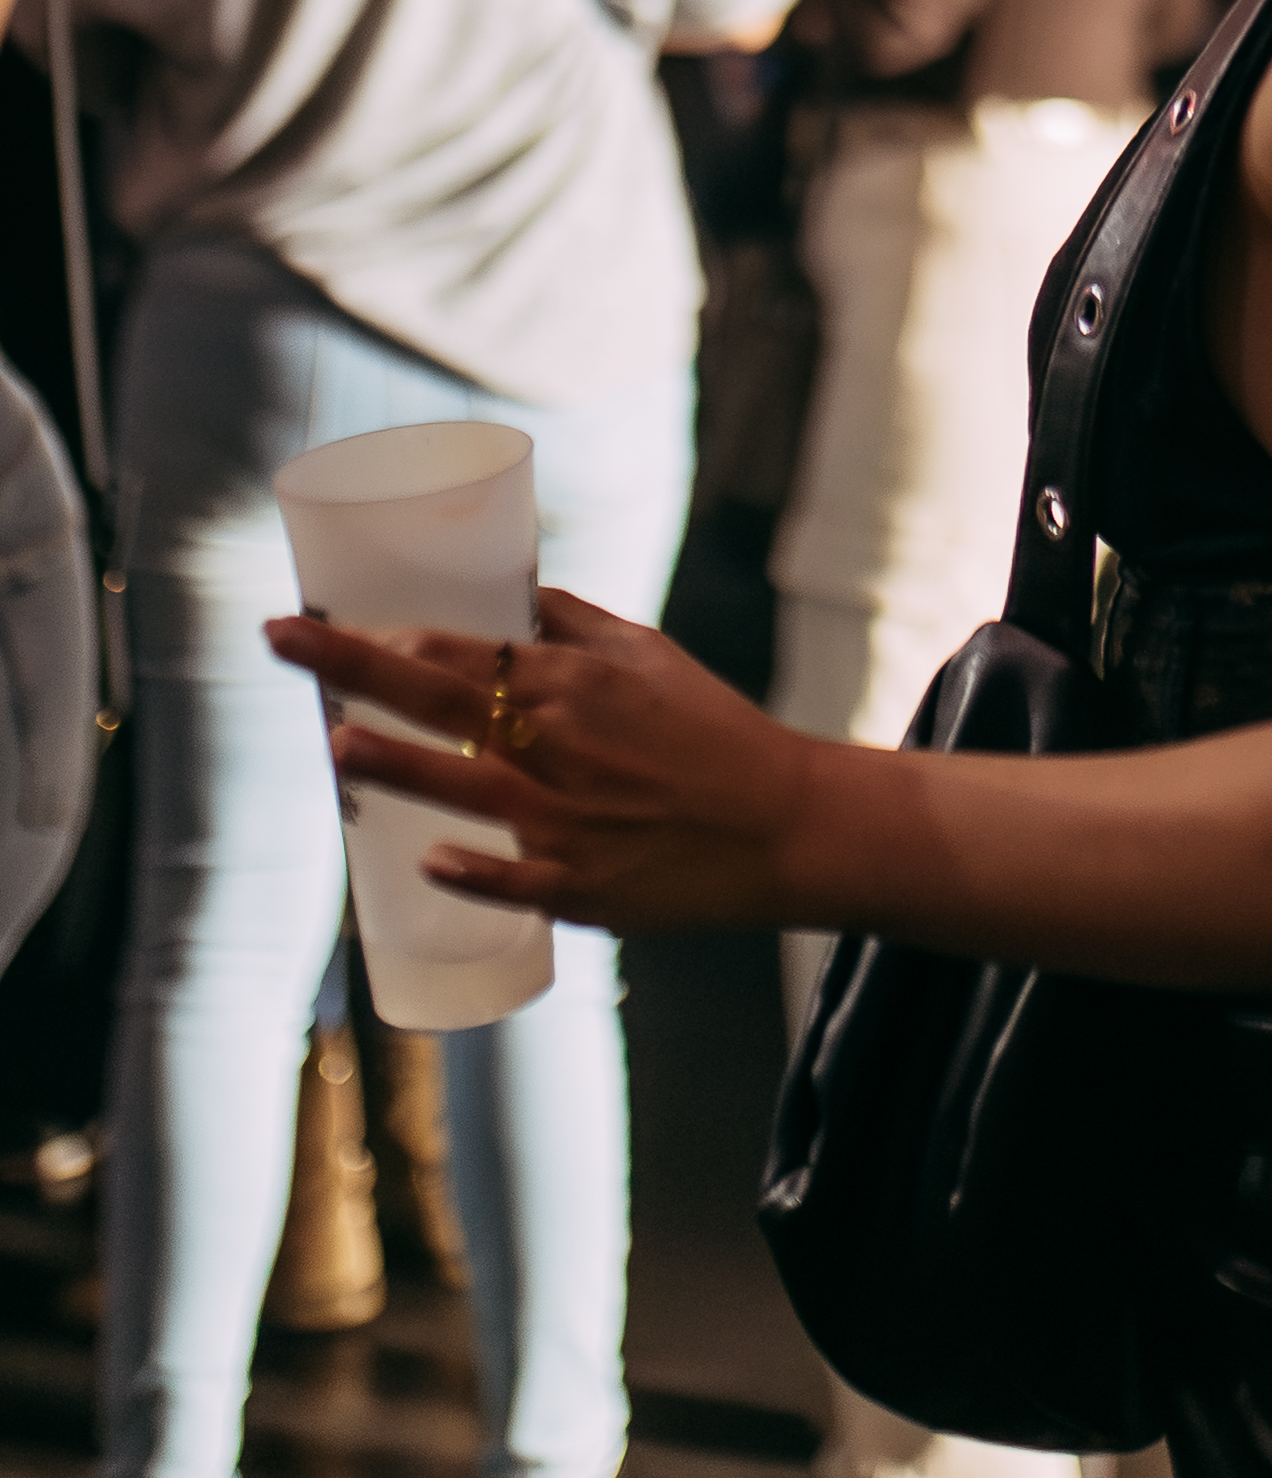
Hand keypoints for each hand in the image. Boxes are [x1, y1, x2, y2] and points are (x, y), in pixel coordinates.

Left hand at [262, 589, 820, 931]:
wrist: (786, 822)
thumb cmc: (713, 732)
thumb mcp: (649, 656)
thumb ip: (571, 626)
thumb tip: (506, 592)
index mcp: (577, 682)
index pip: (461, 647)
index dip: (382, 630)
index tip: (317, 616)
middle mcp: (566, 743)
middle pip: (442, 700)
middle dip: (353, 667)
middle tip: (280, 640)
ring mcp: (574, 819)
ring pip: (470, 788)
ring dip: (399, 766)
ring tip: (336, 747)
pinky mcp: (589, 886)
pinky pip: (520, 880)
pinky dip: (477, 870)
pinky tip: (428, 860)